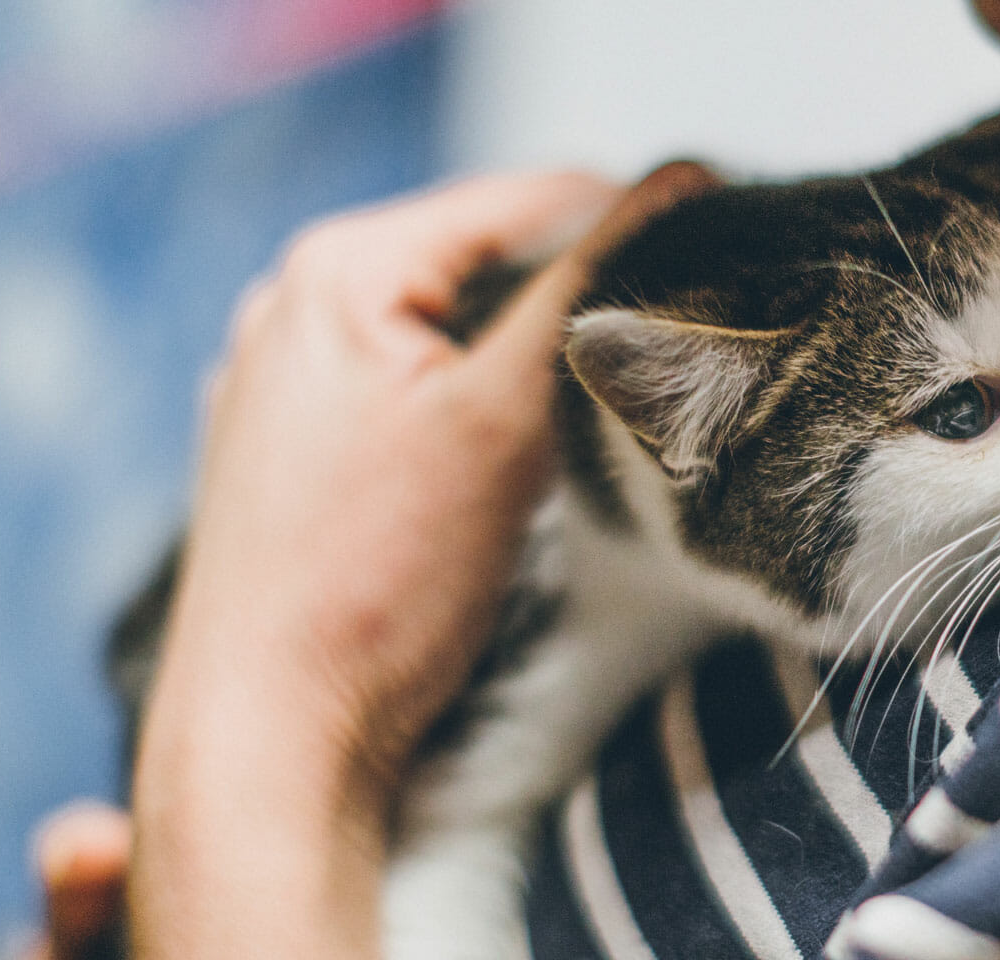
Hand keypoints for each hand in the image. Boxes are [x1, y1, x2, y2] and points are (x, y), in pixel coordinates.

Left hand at [130, 165, 716, 959]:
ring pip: (462, 334)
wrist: (273, 738)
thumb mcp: (499, 420)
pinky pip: (419, 394)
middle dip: (586, 309)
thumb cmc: (373, 587)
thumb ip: (589, 291)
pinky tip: (517, 470)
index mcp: (336, 268)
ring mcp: (288, 382)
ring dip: (537, 366)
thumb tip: (683, 181)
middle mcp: (295, 306)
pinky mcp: (299, 453)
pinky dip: (482, 413)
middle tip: (671, 369)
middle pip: (494, 265)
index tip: (726, 286)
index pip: (535, 200)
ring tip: (597, 426)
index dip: (641, 233)